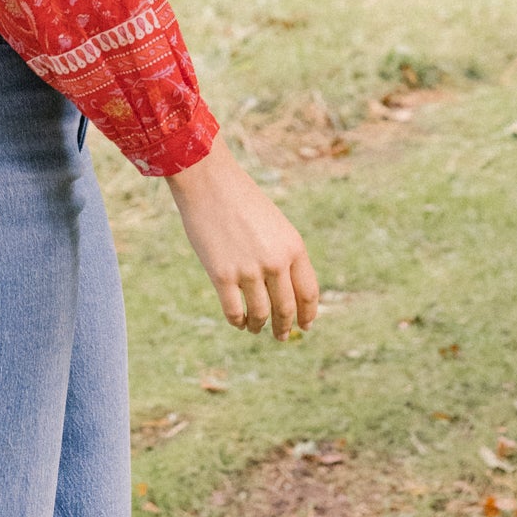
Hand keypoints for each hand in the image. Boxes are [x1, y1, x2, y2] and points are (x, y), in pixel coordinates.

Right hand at [166, 134, 319, 338]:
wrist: (208, 180)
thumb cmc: (240, 199)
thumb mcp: (273, 224)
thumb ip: (283, 254)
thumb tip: (286, 292)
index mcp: (293, 246)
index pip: (308, 292)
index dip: (308, 314)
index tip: (305, 326)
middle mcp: (275, 261)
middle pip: (286, 308)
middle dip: (284, 327)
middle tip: (280, 336)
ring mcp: (248, 270)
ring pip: (261, 314)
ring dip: (260, 326)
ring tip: (255, 328)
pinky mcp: (221, 275)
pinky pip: (234, 312)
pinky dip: (238, 322)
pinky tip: (238, 321)